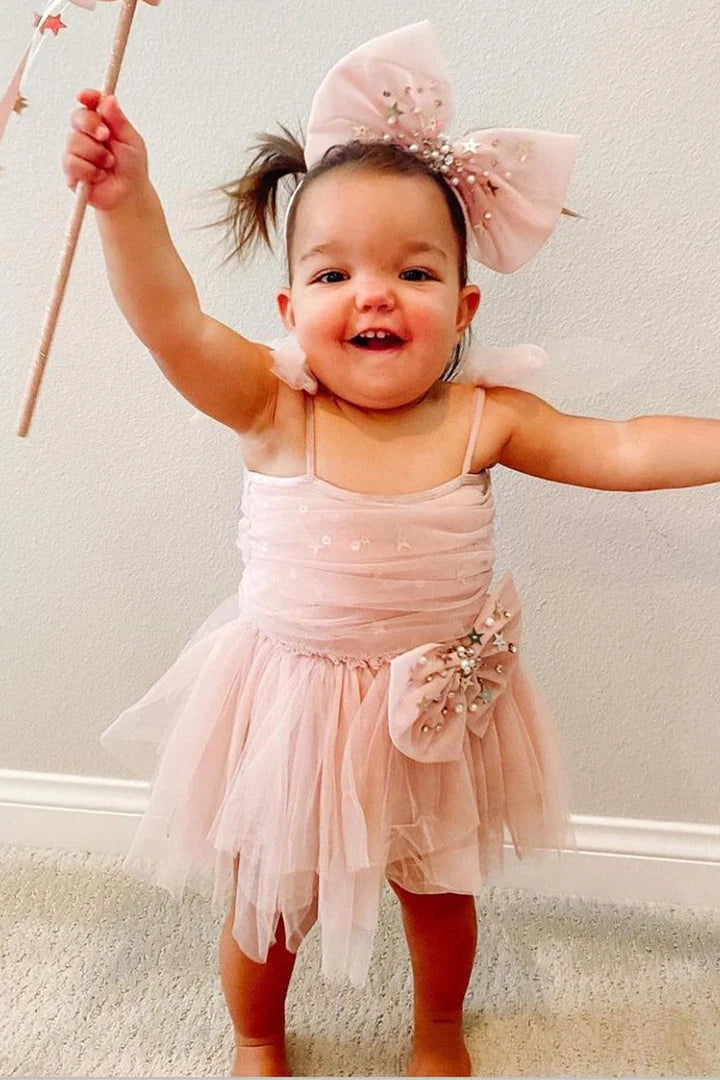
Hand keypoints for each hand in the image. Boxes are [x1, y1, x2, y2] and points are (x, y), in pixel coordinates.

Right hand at [63, 89, 149, 210]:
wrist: (129, 196)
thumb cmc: (131, 169)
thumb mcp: (131, 141)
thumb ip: (119, 120)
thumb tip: (109, 99)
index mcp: (102, 124)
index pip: (90, 104)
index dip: (87, 98)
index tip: (87, 97)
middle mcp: (87, 135)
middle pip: (77, 117)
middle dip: (91, 125)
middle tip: (106, 137)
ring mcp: (77, 152)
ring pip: (74, 141)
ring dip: (96, 154)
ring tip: (108, 164)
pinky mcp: (71, 170)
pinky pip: (72, 163)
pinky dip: (89, 170)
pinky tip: (100, 175)